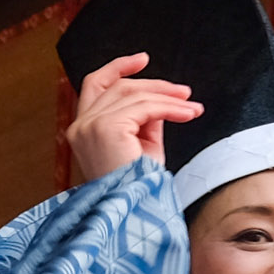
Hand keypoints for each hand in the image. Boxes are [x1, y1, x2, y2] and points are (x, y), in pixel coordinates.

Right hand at [66, 52, 202, 182]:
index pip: (94, 84)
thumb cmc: (139, 188)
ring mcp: (89, 125)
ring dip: (170, 98)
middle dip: (155, 85)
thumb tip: (163, 100)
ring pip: (134, 95)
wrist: (135, 213)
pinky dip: (171, 108)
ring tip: (194, 107)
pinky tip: (189, 113)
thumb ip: (147, 121)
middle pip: (118, 86)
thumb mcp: (143, 148)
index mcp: (82, 128)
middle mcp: (80, 125)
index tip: (143, 60)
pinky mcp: (106, 128)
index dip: (118, 67)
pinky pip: (145, 108)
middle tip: (186, 92)